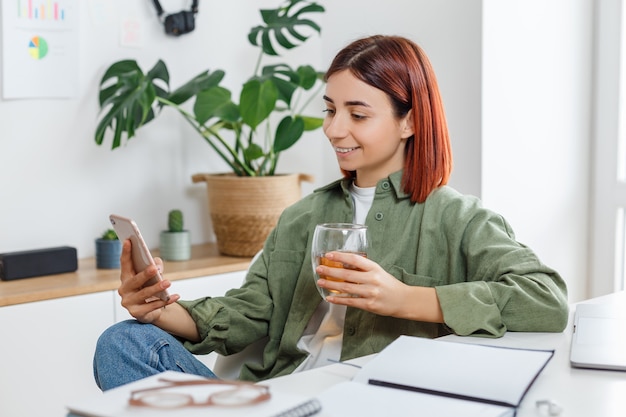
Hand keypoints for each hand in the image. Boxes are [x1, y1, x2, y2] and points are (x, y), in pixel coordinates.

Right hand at [118, 239, 179, 322]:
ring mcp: (129, 303)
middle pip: (135, 281)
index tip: (128, 240)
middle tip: (155, 268)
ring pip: (145, 294)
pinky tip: (175, 296)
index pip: (125, 263)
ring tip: (168, 283)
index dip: (126, 252)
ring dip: (157, 288)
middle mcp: (124, 290)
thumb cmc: (149, 288)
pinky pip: (153, 306)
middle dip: (145, 274)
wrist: (149, 312)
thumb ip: (156, 266)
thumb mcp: (152, 276)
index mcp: (125, 278)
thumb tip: (158, 267)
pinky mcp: (137, 313)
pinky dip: (166, 301)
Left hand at [315, 251, 442, 321]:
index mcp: (374, 268)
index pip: (355, 259)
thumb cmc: (389, 284)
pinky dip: (338, 299)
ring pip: (346, 288)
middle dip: (330, 271)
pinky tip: (329, 297)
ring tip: (320, 281)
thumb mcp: (378, 271)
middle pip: (347, 274)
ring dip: (331, 285)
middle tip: (320, 269)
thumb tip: (343, 263)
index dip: (340, 256)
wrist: (403, 300)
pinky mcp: (369, 305)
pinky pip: (350, 302)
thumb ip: (363, 268)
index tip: (329, 255)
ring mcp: (370, 293)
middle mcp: (372, 279)